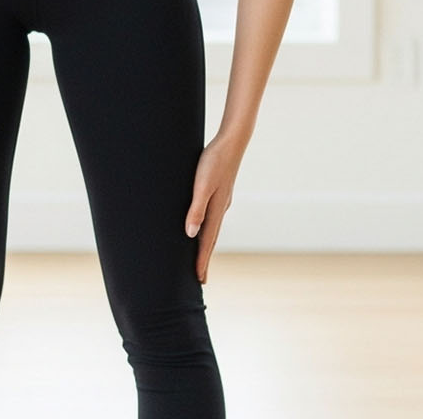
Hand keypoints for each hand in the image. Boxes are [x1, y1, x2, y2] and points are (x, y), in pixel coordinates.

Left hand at [184, 132, 243, 282]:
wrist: (232, 141)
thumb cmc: (214, 161)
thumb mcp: (202, 185)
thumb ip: (196, 208)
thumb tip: (190, 234)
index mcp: (216, 210)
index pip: (207, 242)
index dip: (201, 261)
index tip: (199, 280)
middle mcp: (220, 208)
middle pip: (211, 239)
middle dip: (204, 258)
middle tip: (200, 278)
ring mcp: (221, 200)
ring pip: (212, 228)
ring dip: (206, 244)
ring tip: (200, 257)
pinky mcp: (219, 191)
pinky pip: (211, 216)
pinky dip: (206, 228)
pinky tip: (202, 225)